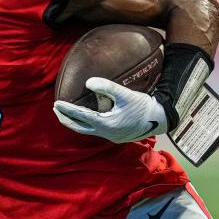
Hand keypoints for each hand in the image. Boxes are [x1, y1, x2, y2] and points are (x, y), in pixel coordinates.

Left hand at [53, 77, 168, 143]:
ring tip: (67, 113)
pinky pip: (96, 131)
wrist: (161, 119)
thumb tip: (88, 82)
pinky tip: (86, 118)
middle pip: (79, 128)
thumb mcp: (125, 94)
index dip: (67, 110)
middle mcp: (106, 133)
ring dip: (75, 123)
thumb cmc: (143, 106)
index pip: (81, 116)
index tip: (57, 103)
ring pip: (87, 131)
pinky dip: (86, 124)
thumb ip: (107, 87)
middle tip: (56, 109)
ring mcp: (111, 136)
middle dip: (66, 119)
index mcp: (106, 124)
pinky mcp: (116, 136)